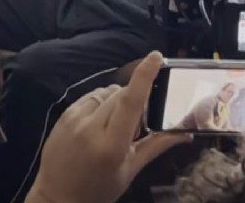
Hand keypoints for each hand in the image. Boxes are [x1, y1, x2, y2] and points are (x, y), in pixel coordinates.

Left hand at [27, 52, 189, 202]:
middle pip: (120, 94)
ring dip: (115, 101)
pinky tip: (98, 124)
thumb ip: (157, 146)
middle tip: (134, 125)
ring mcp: (73, 120)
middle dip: (132, 100)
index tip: (155, 56)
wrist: (57, 198)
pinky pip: (88, 98)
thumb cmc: (99, 189)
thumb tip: (187, 134)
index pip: (130, 101)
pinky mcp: (63, 116)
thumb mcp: (130, 170)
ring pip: (104, 92)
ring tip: (114, 126)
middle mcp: (90, 128)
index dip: (144, 76)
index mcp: (111, 145)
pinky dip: (99, 104)